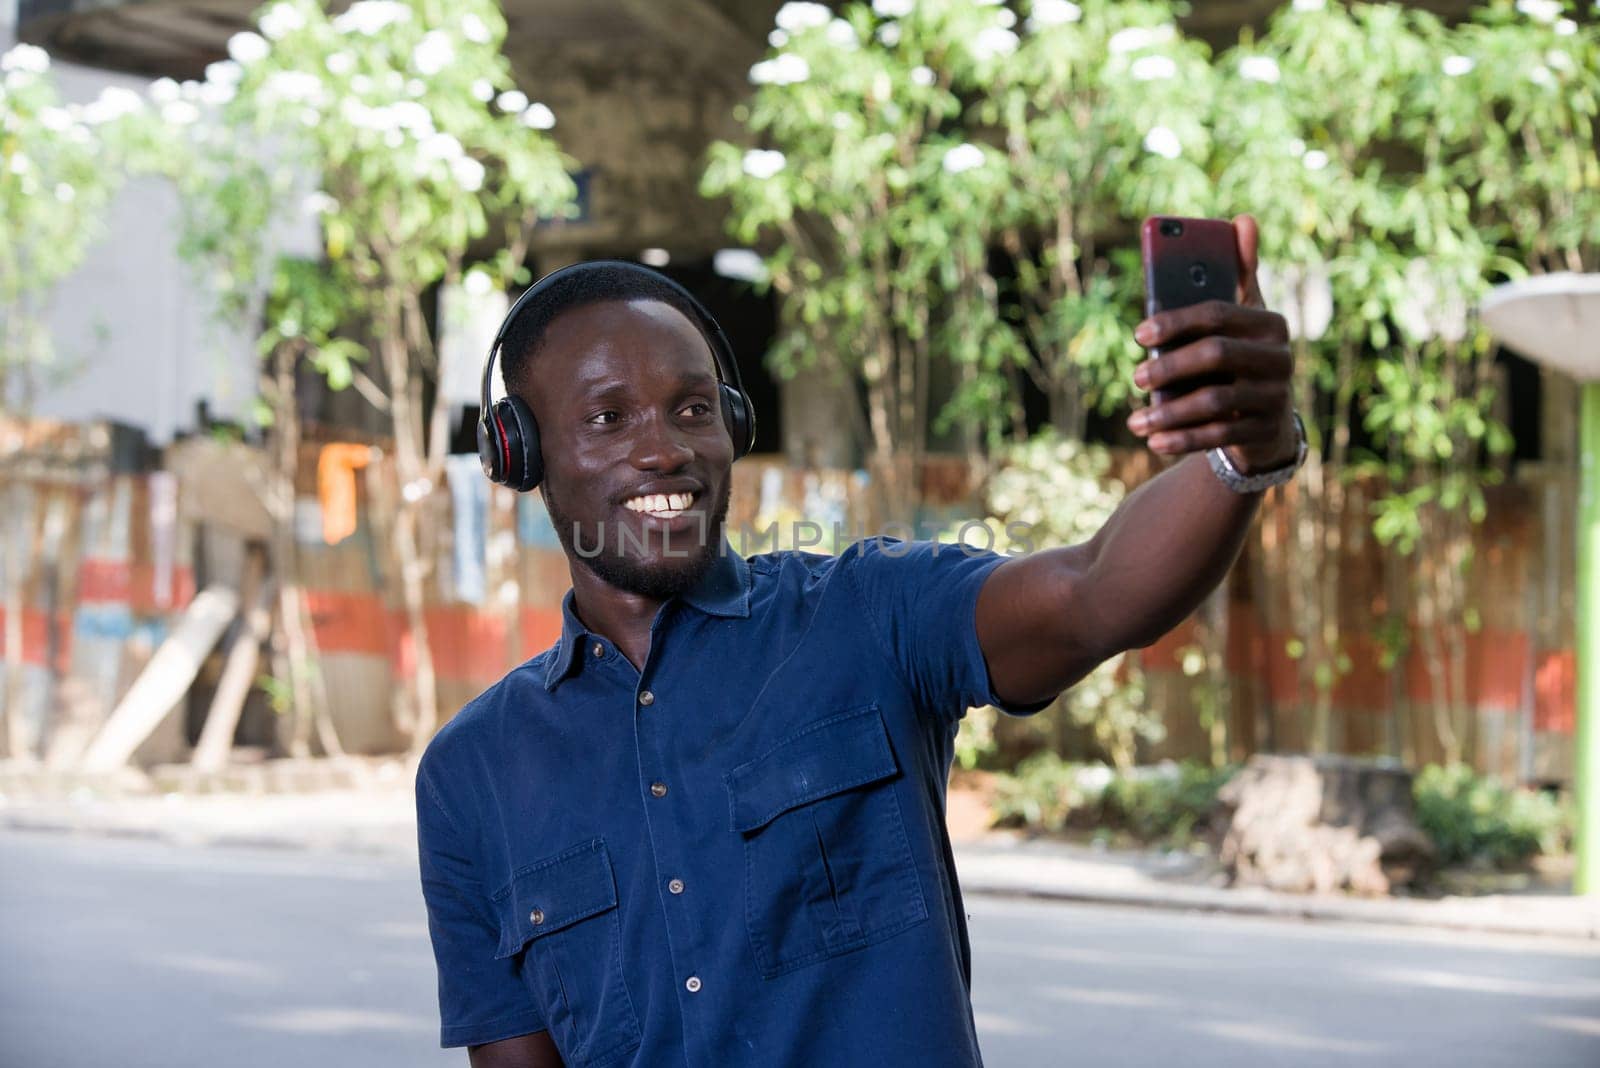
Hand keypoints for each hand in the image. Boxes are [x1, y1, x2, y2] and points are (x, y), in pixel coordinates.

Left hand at [1126, 214, 1298, 473]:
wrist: (1268, 420)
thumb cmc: (1242, 357)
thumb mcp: (1243, 317)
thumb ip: (1238, 275)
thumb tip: (1243, 219)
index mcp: (1270, 323)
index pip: (1218, 313)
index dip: (1175, 322)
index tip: (1138, 333)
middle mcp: (1280, 358)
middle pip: (1216, 355)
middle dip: (1169, 367)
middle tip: (1135, 378)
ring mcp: (1276, 397)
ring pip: (1215, 402)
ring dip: (1168, 413)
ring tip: (1134, 422)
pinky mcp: (1265, 432)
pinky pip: (1218, 436)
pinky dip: (1182, 439)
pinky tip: (1153, 442)